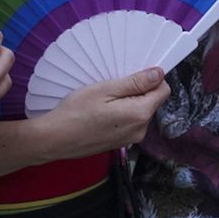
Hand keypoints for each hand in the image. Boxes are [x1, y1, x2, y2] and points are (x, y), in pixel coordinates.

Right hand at [33, 68, 169, 159]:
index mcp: (140, 114)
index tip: (132, 74)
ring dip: (128, 102)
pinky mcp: (120, 143)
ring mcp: (131, 139)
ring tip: (104, 99)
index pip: (163, 90)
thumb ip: (135, 83)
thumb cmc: (76, 112)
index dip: (152, 79)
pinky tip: (102, 112)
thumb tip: (159, 74)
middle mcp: (141, 130)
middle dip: (138, 90)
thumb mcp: (105, 90)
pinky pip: (129, 122)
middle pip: (152, 101)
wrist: (54, 140)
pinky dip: (121, 114)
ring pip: (140, 112)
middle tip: (113, 86)